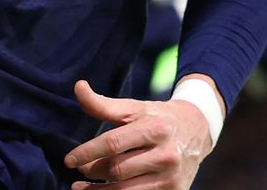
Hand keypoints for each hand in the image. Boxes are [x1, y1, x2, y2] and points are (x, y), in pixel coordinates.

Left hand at [64, 78, 214, 189]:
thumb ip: (104, 104)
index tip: (69, 160)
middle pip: (118, 169)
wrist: (197, 130)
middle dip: (93, 171)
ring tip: (81, 188)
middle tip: (80, 171)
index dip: (87, 152)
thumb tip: (78, 87)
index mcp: (155, 129)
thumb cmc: (157, 117)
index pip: (114, 143)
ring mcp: (171, 176)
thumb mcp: (134, 107)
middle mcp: (166, 154)